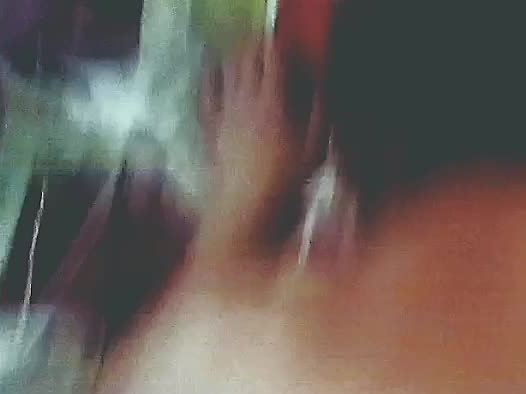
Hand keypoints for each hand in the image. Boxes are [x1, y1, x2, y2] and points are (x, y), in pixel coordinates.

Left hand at [203, 40, 324, 213]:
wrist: (244, 213)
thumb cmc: (285, 186)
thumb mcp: (316, 152)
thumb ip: (319, 115)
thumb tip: (319, 89)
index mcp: (274, 103)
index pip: (275, 61)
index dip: (283, 49)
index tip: (291, 49)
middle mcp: (244, 101)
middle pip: (247, 59)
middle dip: (258, 50)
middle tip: (269, 51)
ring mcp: (223, 113)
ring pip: (226, 72)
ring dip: (236, 59)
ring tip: (246, 57)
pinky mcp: (209, 128)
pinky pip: (206, 95)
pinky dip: (210, 80)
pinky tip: (212, 75)